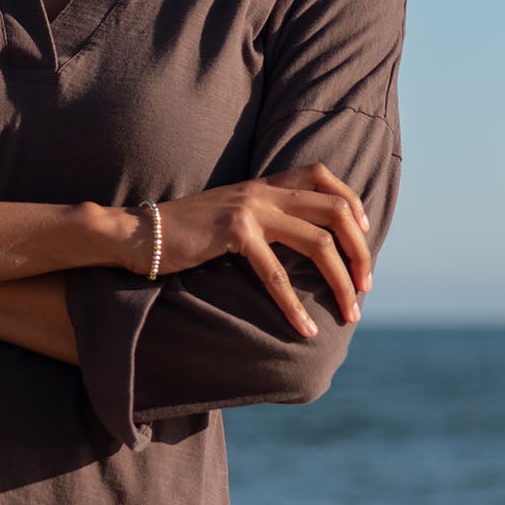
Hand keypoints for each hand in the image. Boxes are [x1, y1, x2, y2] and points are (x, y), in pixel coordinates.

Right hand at [152, 165, 371, 339]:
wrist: (139, 233)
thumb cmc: (185, 233)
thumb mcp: (232, 215)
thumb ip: (265, 218)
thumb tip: (302, 244)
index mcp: (265, 183)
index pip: (323, 175)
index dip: (353, 204)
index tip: (364, 237)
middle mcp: (264, 190)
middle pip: (336, 211)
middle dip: (360, 252)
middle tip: (366, 287)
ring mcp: (251, 209)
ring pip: (318, 242)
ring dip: (341, 281)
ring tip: (350, 313)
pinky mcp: (234, 233)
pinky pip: (277, 274)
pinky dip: (295, 305)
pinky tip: (305, 328)